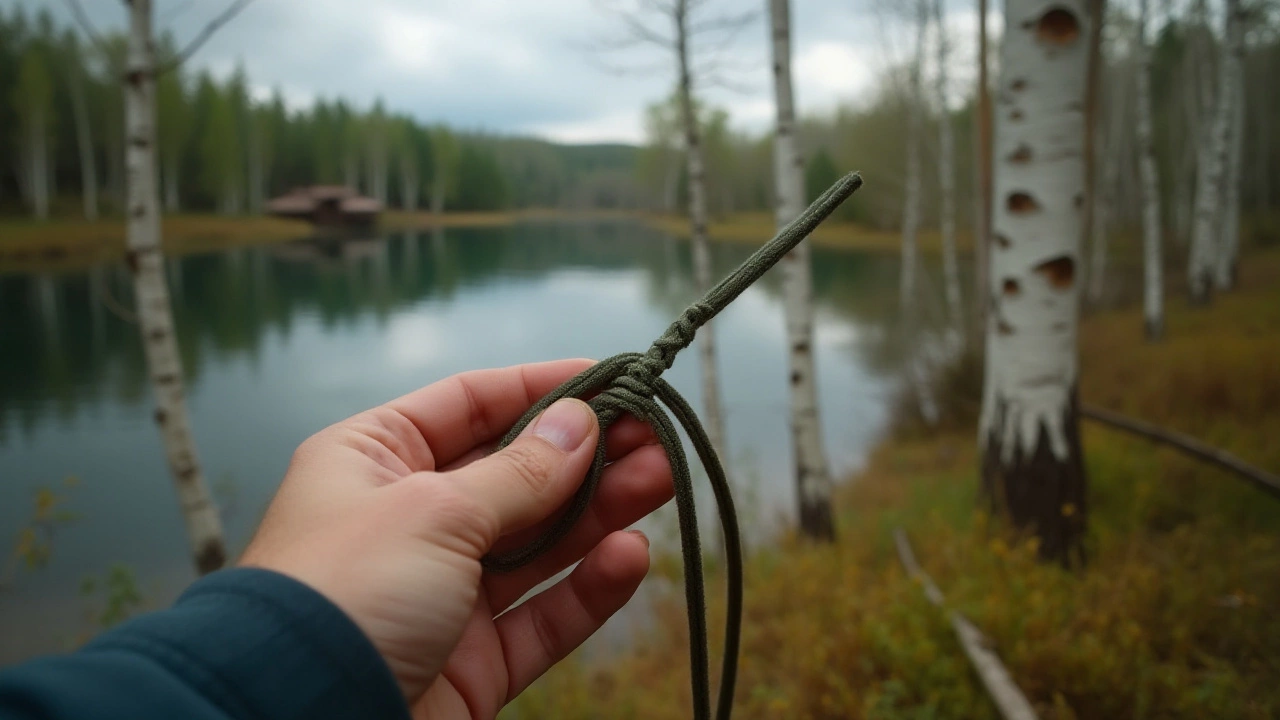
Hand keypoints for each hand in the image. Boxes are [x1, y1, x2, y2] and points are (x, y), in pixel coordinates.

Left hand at [238, 359, 673, 717]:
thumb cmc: (342, 595)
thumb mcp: (432, 512)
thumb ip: (517, 473)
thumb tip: (581, 422)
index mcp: (373, 461)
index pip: (469, 405)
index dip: (541, 387)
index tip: (612, 376)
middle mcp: (408, 521)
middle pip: (515, 473)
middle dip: (586, 452)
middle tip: (655, 432)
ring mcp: (443, 594)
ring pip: (538, 543)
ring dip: (601, 511)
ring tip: (662, 477)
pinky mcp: (472, 661)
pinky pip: (542, 616)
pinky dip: (588, 589)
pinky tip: (630, 556)